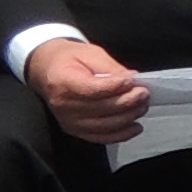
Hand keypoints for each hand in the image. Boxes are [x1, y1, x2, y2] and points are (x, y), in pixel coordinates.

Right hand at [25, 36, 152, 144]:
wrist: (46, 71)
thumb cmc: (69, 59)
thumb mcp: (89, 53)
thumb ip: (110, 68)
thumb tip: (132, 80)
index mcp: (62, 82)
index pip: (93, 89)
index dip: (115, 87)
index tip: (133, 82)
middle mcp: (63, 105)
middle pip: (102, 108)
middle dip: (128, 101)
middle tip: (144, 93)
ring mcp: (68, 121)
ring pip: (105, 125)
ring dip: (128, 117)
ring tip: (142, 105)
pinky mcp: (75, 131)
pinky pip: (102, 137)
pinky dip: (121, 134)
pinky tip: (135, 127)